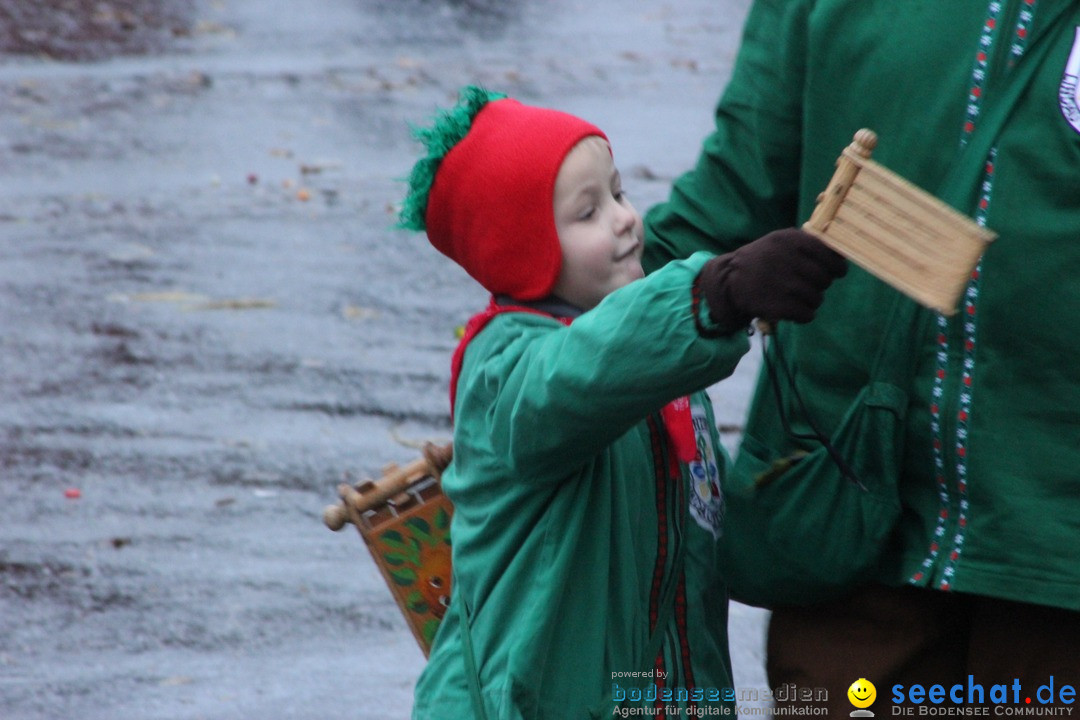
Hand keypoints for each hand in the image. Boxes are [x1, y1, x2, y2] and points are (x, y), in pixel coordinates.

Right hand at [698, 228, 847, 331]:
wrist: (730, 279)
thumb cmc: (764, 259)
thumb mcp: (781, 241)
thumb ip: (810, 244)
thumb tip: (843, 256)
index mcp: (791, 240)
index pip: (829, 255)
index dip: (837, 266)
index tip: (836, 272)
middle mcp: (787, 260)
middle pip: (825, 279)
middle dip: (820, 285)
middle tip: (807, 285)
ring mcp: (782, 284)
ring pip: (817, 299)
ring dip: (811, 301)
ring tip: (796, 297)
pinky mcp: (777, 305)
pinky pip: (807, 314)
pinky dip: (803, 315)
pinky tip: (793, 309)